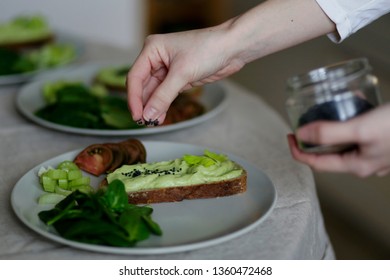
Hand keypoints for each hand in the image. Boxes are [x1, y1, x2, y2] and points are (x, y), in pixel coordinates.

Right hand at [126, 24, 244, 124]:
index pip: (135, 77)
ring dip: (153, 106)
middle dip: (143, 104)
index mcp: (152, 49)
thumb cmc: (208, 49)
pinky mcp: (178, 77)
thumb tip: (149, 114)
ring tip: (152, 122)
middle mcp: (157, 58)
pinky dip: (163, 105)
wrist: (232, 48)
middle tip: (144, 122)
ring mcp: (168, 68)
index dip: (134, 98)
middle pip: (142, 85)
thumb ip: (163, 96)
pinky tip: (160, 116)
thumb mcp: (182, 74)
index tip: (137, 115)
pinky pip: (165, 94)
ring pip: (154, 91)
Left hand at [287, 104, 389, 176]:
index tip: (290, 136)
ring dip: (334, 126)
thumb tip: (301, 135)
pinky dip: (352, 119)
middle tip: (305, 122)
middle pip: (329, 153)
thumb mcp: (360, 129)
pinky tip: (354, 103)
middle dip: (315, 137)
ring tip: (329, 108)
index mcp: (356, 166)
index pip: (317, 163)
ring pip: (344, 142)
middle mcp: (365, 163)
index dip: (299, 151)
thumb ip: (330, 133)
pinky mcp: (383, 142)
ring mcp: (375, 154)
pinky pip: (359, 133)